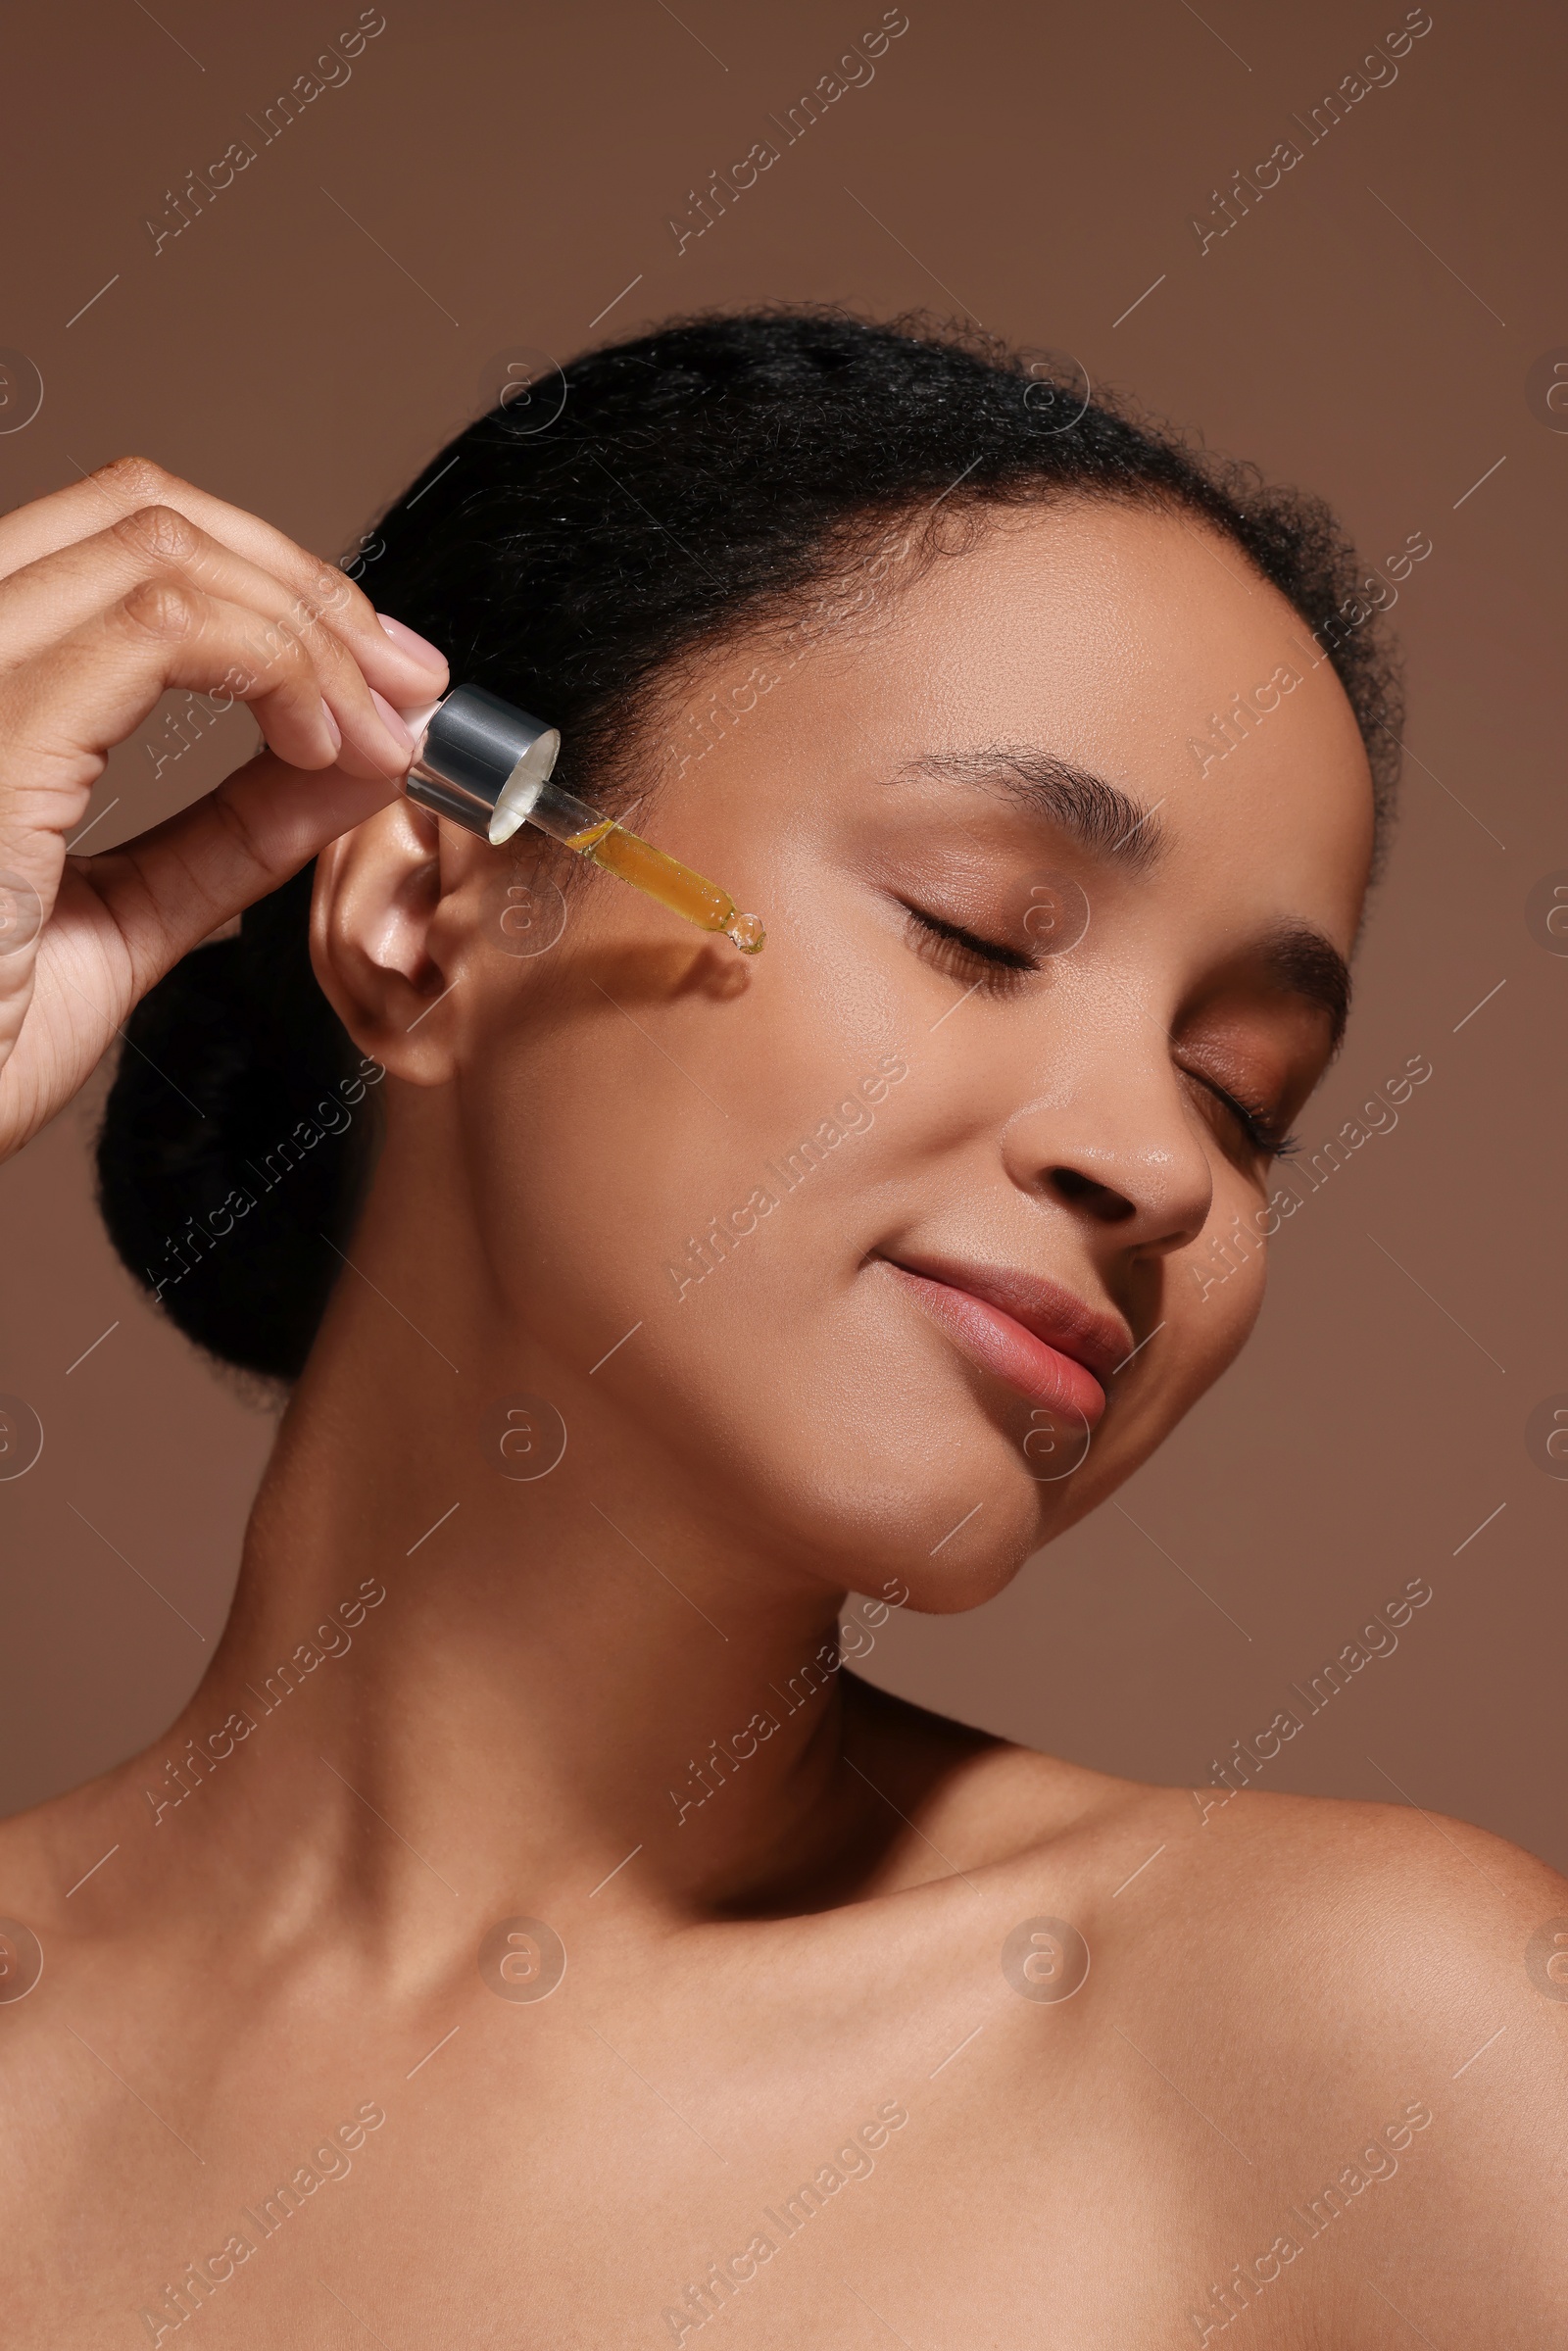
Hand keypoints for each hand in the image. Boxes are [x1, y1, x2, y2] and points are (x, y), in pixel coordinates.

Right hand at [0, 455, 445, 1162]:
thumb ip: (229, 833)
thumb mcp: (118, 922)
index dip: (273, 586)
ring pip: (161, 545)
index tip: (380, 679)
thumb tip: (348, 760)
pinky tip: (327, 748)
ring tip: (381, 732)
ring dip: (314, 632)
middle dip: (312, 591)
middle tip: (410, 688)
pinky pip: (161, 628)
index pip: (117, 547)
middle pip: (143, 512)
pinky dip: (284, 670)